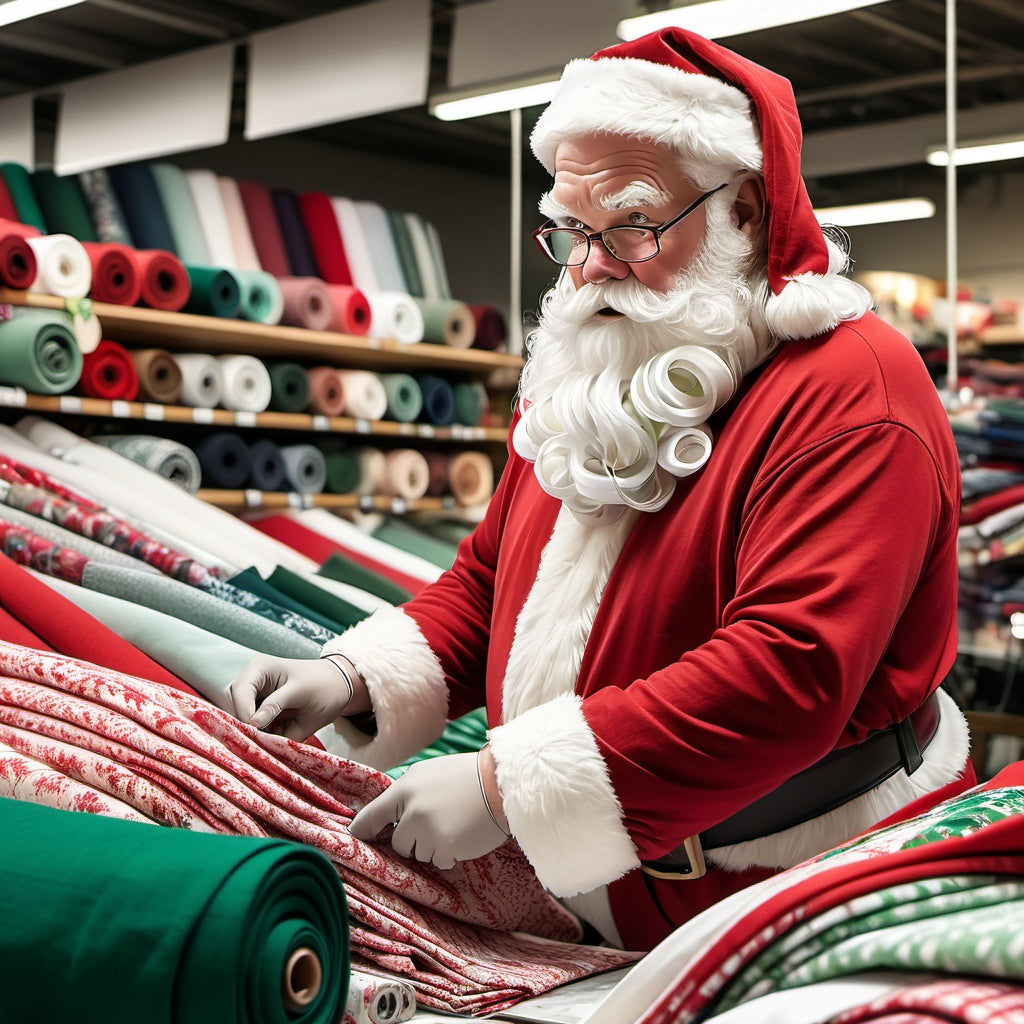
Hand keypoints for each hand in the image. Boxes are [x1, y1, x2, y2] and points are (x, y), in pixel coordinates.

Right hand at [228, 654, 355, 740]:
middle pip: (234, 706)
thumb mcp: (301, 693)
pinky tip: (277, 737)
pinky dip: (261, 735)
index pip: (240, 692)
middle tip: (262, 740)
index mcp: (260, 669)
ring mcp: (255, 698)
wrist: (340, 688)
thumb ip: (275, 706)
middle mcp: (252, 682)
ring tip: (273, 737)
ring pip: (241, 719)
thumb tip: (253, 723)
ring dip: (253, 731)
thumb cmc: (323, 685)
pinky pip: (253, 727)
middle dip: (246, 724)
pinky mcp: (261, 713)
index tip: (257, 731)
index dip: (244, 713)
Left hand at [348, 751, 507, 869]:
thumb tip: (390, 819)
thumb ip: (408, 795)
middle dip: (413, 840)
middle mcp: (411, 810)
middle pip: (398, 842)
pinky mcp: (444, 846)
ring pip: (419, 853)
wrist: (501, 784)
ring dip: (433, 846)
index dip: (361, 829)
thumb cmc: (467, 778)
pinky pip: (438, 861)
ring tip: (455, 824)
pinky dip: (449, 854)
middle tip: (437, 823)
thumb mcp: (431, 774)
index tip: (352, 838)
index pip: (373, 814)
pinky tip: (463, 835)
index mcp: (406, 787)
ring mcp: (427, 830)